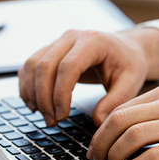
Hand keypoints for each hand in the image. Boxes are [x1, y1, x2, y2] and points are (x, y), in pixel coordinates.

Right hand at [18, 28, 158, 126]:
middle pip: (45, 65)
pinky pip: (29, 66)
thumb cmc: (129, 64)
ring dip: (33, 94)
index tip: (62, 115)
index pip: (68, 67)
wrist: (126, 50)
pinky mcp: (50, 50)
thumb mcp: (131, 83)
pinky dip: (27, 86)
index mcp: (93, 41)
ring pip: (32, 65)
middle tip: (52, 121)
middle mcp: (72, 37)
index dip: (60, 93)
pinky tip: (34, 105)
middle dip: (44, 98)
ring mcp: (58, 42)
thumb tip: (98, 122)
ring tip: (45, 117)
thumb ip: (115, 102)